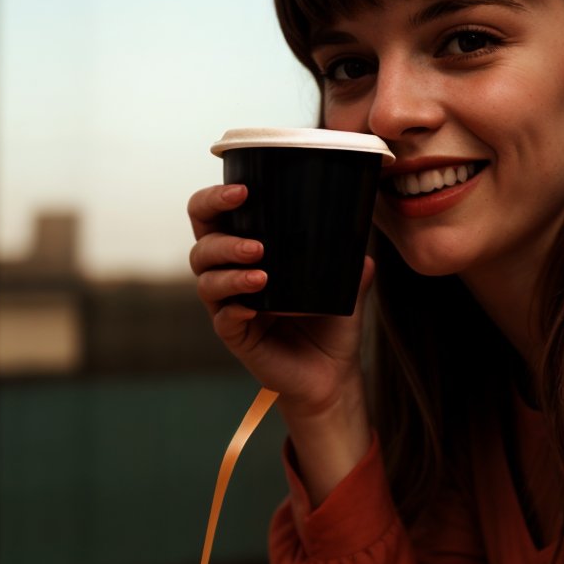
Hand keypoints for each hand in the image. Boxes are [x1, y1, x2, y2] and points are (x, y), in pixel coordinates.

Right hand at [187, 184, 373, 494]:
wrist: (333, 374)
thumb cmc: (331, 322)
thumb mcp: (346, 284)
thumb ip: (353, 259)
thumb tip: (362, 235)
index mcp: (247, 252)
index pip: (215, 217)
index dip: (215, 198)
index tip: (244, 189)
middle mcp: (231, 275)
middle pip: (201, 243)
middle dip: (220, 233)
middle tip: (255, 240)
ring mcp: (229, 305)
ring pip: (206, 278)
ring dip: (229, 269)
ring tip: (262, 271)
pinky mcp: (235, 335)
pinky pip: (222, 317)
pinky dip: (234, 306)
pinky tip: (252, 305)